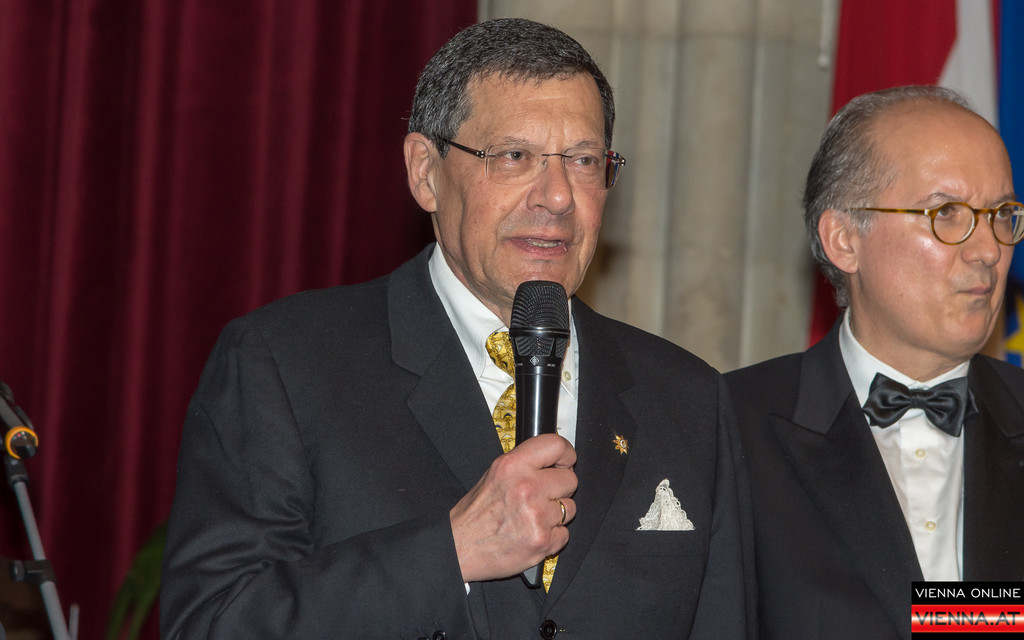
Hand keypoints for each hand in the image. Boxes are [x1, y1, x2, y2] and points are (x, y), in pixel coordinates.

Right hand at [449, 433, 576, 582]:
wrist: (460, 548)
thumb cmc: (476, 513)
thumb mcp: (494, 474)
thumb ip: (525, 464)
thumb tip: (554, 461)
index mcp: (513, 465)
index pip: (556, 446)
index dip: (566, 454)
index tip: (566, 462)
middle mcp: (527, 487)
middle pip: (570, 480)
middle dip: (559, 489)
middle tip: (542, 497)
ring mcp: (537, 516)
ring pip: (570, 508)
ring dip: (556, 515)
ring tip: (533, 518)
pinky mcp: (542, 541)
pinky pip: (564, 534)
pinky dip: (552, 537)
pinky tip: (532, 534)